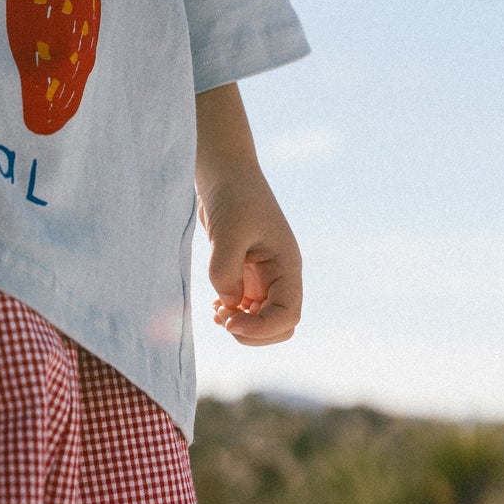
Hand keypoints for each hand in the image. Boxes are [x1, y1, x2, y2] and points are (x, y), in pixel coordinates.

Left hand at [198, 162, 302, 343]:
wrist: (223, 171)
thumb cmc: (232, 194)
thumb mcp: (228, 231)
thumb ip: (226, 271)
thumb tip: (228, 303)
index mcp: (287, 266)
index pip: (287, 315)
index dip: (261, 329)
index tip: (228, 322)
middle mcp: (279, 275)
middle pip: (279, 325)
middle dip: (253, 332)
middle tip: (222, 320)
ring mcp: (262, 275)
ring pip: (260, 318)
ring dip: (240, 324)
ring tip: (216, 313)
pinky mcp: (243, 271)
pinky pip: (244, 305)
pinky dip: (231, 312)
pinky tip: (215, 305)